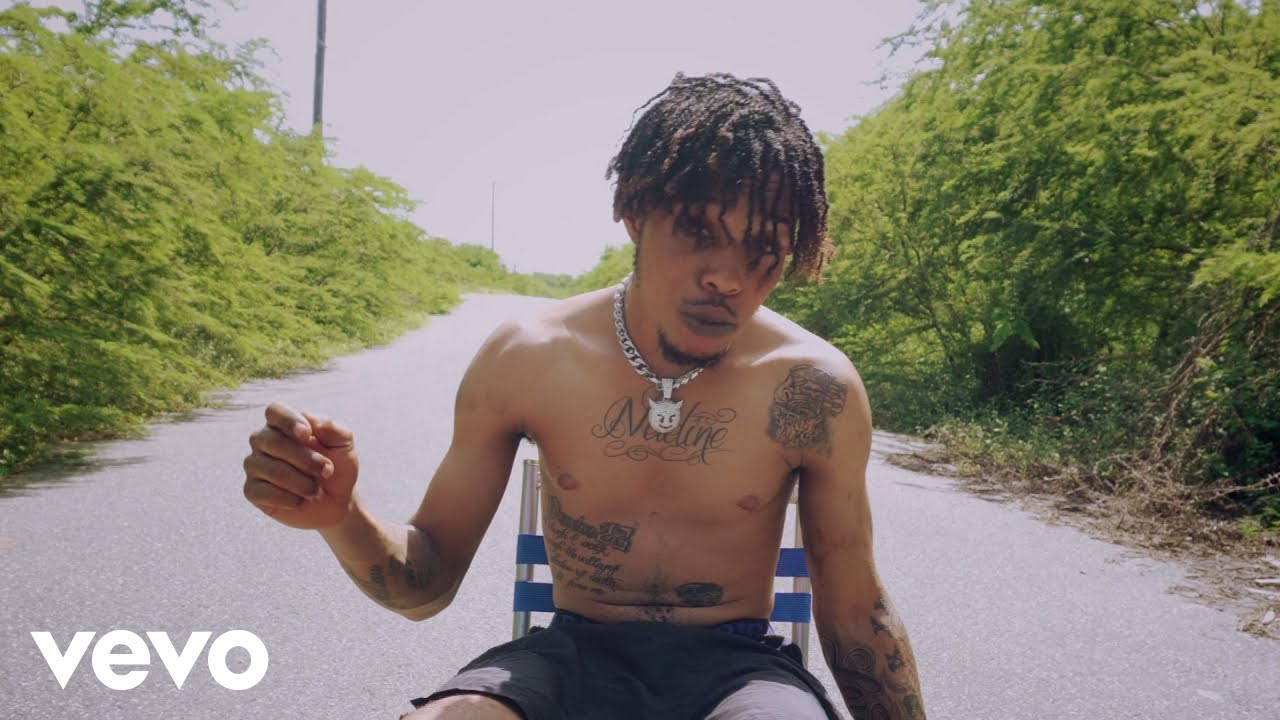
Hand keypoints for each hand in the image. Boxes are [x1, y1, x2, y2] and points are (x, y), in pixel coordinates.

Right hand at [242, 402, 359, 528]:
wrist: (335, 500)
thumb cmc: (337, 465)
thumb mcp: (343, 444)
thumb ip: (331, 427)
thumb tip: (310, 419)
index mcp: (283, 423)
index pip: (274, 411)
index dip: (289, 421)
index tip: (307, 434)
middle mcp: (263, 440)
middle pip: (273, 442)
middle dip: (306, 459)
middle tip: (327, 470)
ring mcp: (254, 465)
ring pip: (272, 470)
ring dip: (302, 483)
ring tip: (316, 489)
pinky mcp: (251, 490)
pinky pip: (264, 493)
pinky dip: (290, 499)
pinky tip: (300, 500)